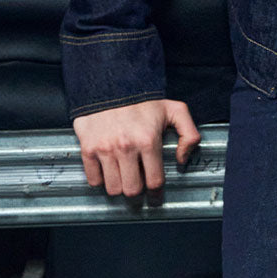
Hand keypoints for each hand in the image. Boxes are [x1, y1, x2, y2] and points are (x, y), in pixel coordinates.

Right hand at [72, 98, 199, 203]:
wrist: (109, 82)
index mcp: (147, 140)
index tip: (155, 195)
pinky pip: (93, 179)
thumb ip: (189, 134)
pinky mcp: (88, 148)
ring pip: (113, 188)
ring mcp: (105, 149)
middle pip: (132, 189)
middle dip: (137, 191)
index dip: (156, 193)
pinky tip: (108, 171)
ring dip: (119, 187)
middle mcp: (125, 147)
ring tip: (123, 178)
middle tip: (138, 186)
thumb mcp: (175, 109)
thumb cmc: (142, 98)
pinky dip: (100, 180)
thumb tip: (182, 159)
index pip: (154, 181)